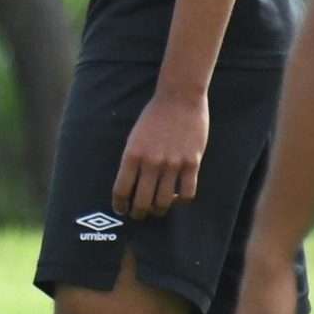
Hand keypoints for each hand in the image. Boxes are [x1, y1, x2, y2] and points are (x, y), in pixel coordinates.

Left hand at [114, 89, 209, 220]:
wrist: (179, 98)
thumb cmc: (153, 117)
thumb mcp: (134, 138)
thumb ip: (132, 160)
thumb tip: (131, 184)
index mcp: (131, 155)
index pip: (121, 190)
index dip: (120, 205)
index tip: (121, 210)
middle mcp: (151, 162)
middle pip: (142, 201)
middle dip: (138, 213)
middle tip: (139, 215)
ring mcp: (173, 164)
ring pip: (164, 201)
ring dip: (159, 210)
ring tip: (158, 210)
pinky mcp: (192, 163)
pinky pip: (187, 192)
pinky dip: (181, 201)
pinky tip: (178, 198)